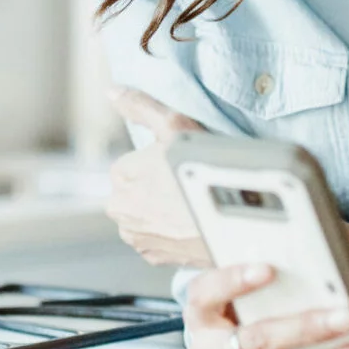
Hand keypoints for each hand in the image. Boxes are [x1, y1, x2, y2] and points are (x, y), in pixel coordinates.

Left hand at [107, 86, 208, 265]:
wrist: (236, 222)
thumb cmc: (207, 173)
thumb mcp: (175, 126)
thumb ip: (140, 106)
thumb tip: (113, 92)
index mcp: (121, 175)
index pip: (133, 164)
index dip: (159, 163)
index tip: (181, 164)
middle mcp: (120, 209)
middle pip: (138, 191)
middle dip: (157, 188)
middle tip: (190, 184)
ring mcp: (137, 236)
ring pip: (147, 216)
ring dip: (164, 212)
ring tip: (193, 205)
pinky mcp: (154, 257)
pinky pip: (158, 240)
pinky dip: (172, 233)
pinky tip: (192, 223)